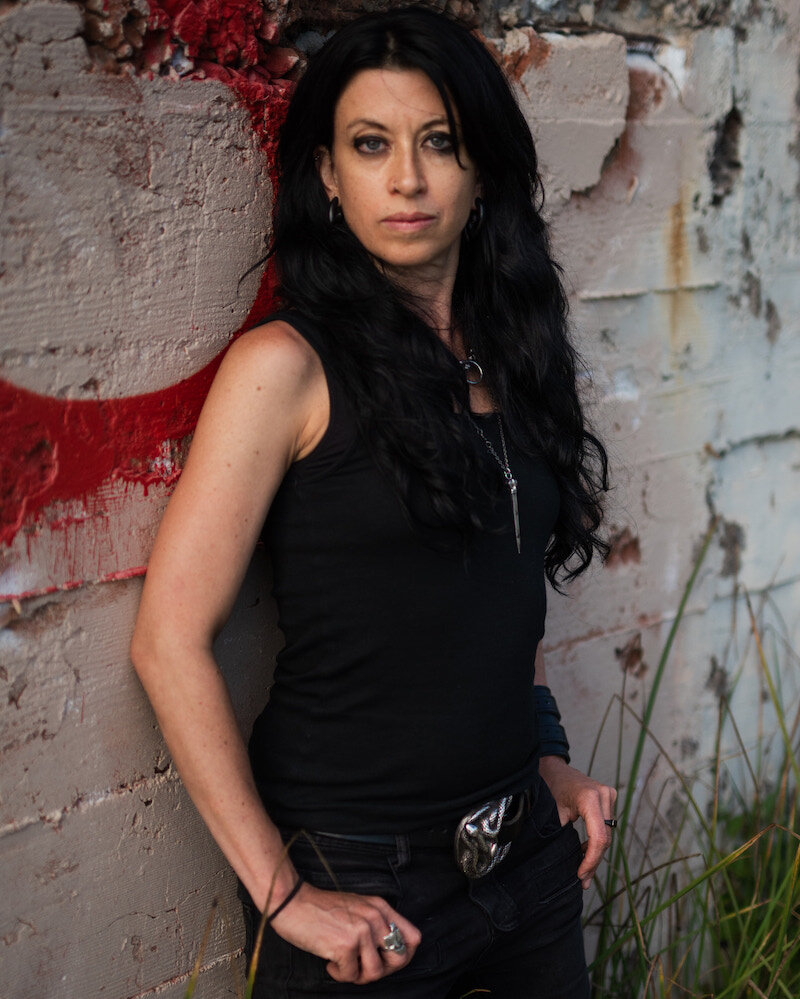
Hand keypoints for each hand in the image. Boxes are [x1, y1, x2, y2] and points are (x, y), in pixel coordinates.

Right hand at [269, 882, 421, 983]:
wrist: (292, 903)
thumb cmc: (321, 908)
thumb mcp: (357, 907)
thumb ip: (375, 924)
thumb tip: (390, 953)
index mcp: (380, 907)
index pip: (413, 937)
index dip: (404, 955)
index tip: (386, 960)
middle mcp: (375, 917)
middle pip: (400, 958)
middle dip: (382, 970)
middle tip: (362, 966)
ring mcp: (361, 930)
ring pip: (375, 972)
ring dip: (358, 975)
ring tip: (344, 964)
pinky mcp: (345, 945)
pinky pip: (350, 975)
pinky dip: (339, 974)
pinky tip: (329, 961)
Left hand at [538, 756, 616, 889]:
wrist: (554, 769)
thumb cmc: (550, 788)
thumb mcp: (553, 813)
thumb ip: (562, 836)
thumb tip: (567, 865)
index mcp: (590, 797)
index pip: (598, 837)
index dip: (591, 860)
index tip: (581, 875)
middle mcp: (604, 795)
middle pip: (605, 838)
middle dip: (594, 861)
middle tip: (583, 880)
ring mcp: (609, 795)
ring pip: (607, 834)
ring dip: (596, 854)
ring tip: (583, 871)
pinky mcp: (609, 799)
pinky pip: (606, 826)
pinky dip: (597, 841)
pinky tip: (585, 852)